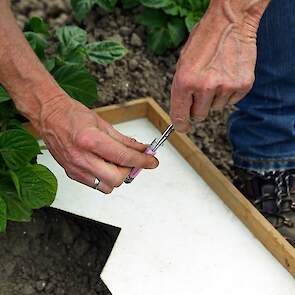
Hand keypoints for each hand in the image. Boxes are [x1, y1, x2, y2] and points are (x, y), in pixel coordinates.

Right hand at [36, 95, 158, 193]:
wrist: (50, 116)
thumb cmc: (72, 115)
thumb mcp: (103, 123)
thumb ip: (124, 140)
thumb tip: (141, 149)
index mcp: (91, 140)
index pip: (124, 157)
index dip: (142, 161)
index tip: (151, 161)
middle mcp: (82, 157)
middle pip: (116, 179)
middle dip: (129, 171)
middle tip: (131, 161)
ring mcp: (75, 168)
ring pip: (107, 187)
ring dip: (117, 176)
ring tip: (115, 162)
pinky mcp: (71, 174)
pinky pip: (95, 185)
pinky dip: (105, 178)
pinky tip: (104, 165)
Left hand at [170, 6, 259, 132]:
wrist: (230, 21)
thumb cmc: (204, 40)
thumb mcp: (183, 64)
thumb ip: (181, 90)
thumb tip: (182, 111)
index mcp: (185, 81)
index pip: (180, 115)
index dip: (181, 124)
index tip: (183, 128)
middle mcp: (205, 86)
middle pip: (199, 115)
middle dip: (199, 106)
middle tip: (203, 89)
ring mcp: (225, 86)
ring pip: (216, 108)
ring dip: (215, 97)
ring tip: (217, 76)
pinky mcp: (243, 85)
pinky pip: (232, 101)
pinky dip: (229, 92)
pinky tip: (227, 75)